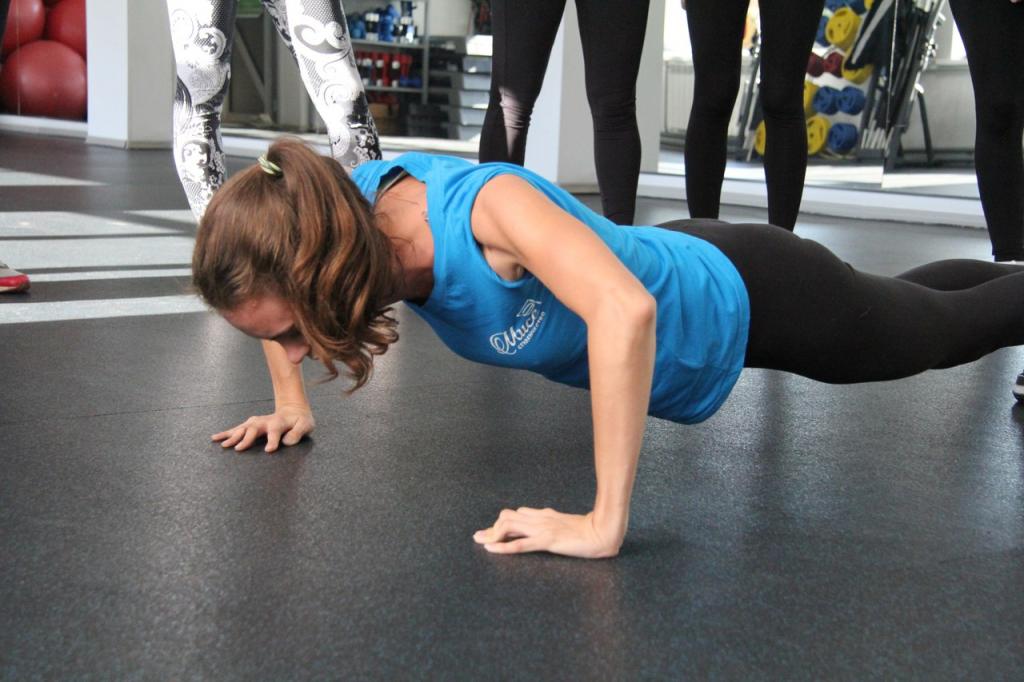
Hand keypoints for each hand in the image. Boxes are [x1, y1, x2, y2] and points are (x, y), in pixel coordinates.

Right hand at [212, 403, 314, 452]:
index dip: (272, 440)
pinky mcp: (250, 424)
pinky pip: (236, 429)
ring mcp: (256, 422)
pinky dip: (226, 433)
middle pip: (254, 429)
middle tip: (238, 449)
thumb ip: (298, 433)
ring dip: (233, 436)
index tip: (268, 450)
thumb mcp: (306, 425)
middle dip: (246, 438)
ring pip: (242, 428)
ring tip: (223, 445)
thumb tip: (286, 442)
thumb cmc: (300, 421)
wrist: (293, 410)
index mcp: (279, 423)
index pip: (275, 431)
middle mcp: (265, 421)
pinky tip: (215, 438)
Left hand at [473, 507, 622, 558]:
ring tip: (480, 542)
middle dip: (491, 528)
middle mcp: (540, 519)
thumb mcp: (564, 523)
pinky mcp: (547, 541)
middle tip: (477, 537)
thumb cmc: (588, 530)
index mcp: (544, 515)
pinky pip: (520, 544)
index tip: (489, 532)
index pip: (516, 515)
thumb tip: (534, 517)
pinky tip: (491, 549)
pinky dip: (503, 547)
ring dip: (492, 535)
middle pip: (507, 518)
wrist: (602, 531)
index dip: (500, 524)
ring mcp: (542, 529)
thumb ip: (550, 520)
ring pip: (509, 527)